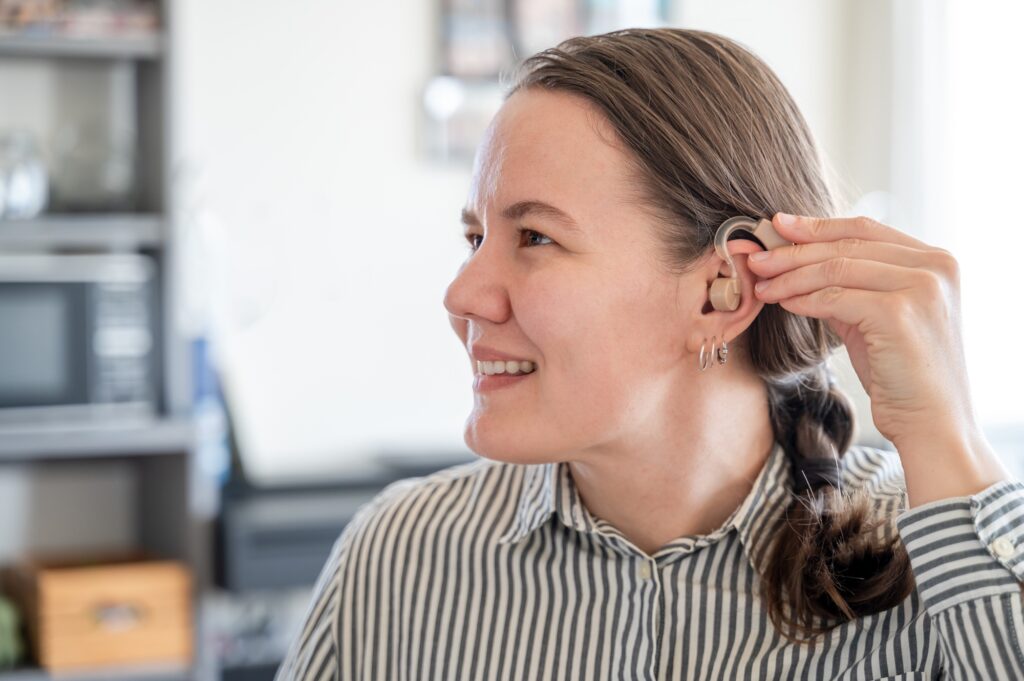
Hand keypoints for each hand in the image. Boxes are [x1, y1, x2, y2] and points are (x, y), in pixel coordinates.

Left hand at [746, 212, 972, 449]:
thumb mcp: (876, 317)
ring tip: (762, 286)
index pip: (865, 228)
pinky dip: (804, 299)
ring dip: (791, 276)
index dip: (817, 226)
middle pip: (847, 244)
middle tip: (758, 258)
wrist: (931, 422)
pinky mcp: (900, 312)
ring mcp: (921, 287)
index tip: (778, 225)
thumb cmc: (901, 374)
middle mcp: (935, 266)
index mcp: (935, 260)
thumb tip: (798, 264)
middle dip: (794, 251)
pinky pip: (836, 298)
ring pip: (837, 268)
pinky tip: (783, 304)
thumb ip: (850, 287)